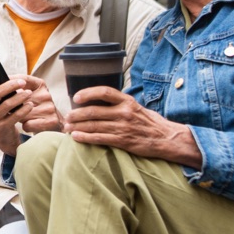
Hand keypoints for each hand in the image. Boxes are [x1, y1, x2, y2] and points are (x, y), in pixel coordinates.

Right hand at [0, 62, 62, 155]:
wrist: (3, 138)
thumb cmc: (1, 115)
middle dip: (9, 86)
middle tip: (22, 81)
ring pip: (6, 105)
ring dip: (19, 97)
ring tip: (29, 93)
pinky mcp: (2, 128)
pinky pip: (14, 116)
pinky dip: (23, 110)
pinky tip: (30, 105)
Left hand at [62, 86, 201, 167]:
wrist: (167, 139)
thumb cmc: (150, 123)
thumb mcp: (137, 107)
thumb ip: (120, 104)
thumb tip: (100, 102)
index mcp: (127, 101)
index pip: (104, 92)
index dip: (88, 93)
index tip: (76, 97)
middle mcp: (124, 112)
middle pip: (94, 111)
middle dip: (76, 114)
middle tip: (66, 117)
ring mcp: (123, 127)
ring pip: (94, 125)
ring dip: (77, 126)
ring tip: (67, 128)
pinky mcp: (123, 141)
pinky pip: (100, 138)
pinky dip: (86, 137)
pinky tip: (76, 137)